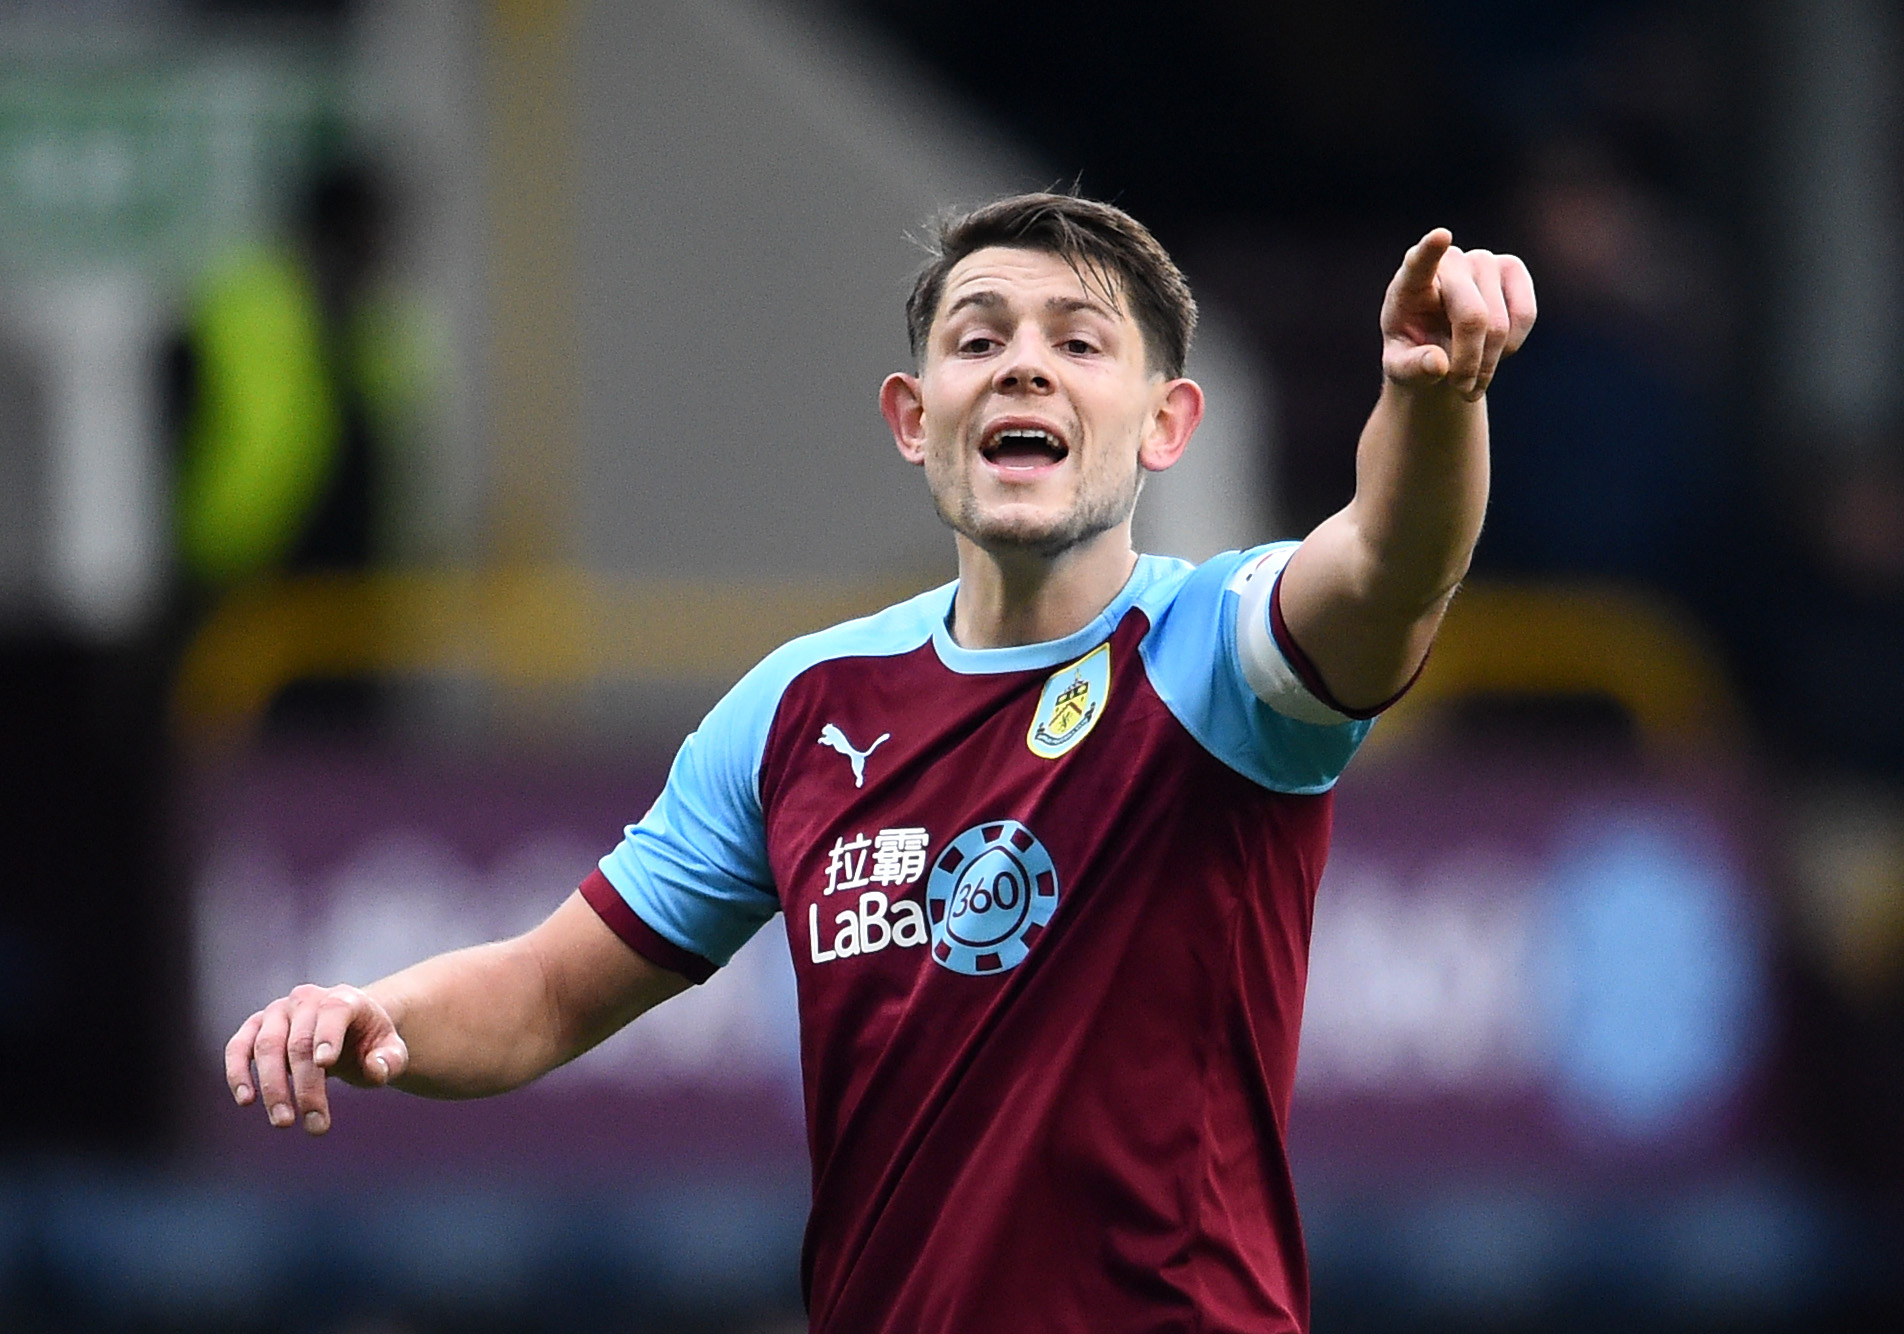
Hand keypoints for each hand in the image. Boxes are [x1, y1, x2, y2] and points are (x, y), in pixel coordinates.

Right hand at [226, 983, 408, 1134]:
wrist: (345, 1029)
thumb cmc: (368, 1043)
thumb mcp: (391, 1051)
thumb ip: (390, 1060)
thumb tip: (374, 1068)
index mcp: (344, 999)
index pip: (334, 1011)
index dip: (328, 1036)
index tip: (325, 1064)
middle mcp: (306, 999)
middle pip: (300, 1042)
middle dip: (307, 1087)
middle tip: (316, 1125)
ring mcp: (277, 1011)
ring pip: (267, 1046)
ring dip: (273, 1087)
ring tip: (284, 1122)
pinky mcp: (254, 1027)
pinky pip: (238, 1047)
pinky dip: (237, 1072)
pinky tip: (246, 1100)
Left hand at [1381, 228, 1535, 400]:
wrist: (1442, 345)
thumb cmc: (1415, 353)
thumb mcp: (1402, 370)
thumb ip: (1412, 369)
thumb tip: (1438, 364)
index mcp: (1410, 282)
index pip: (1419, 263)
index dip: (1430, 251)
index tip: (1440, 237)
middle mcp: (1449, 263)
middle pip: (1473, 318)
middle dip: (1470, 363)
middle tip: (1463, 390)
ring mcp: (1483, 261)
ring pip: (1499, 325)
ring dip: (1488, 363)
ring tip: (1471, 374)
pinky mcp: (1512, 268)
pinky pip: (1525, 316)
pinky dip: (1511, 346)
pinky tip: (1492, 349)